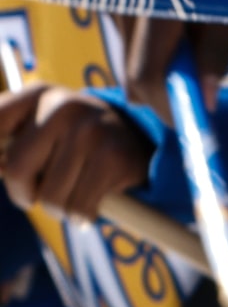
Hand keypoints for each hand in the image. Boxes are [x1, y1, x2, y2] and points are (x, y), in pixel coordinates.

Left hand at [0, 85, 152, 220]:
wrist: (136, 143)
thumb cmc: (71, 143)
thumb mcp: (37, 128)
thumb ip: (4, 142)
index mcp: (39, 93)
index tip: (4, 168)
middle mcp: (65, 104)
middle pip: (17, 170)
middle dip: (25, 193)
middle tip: (40, 191)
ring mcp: (92, 129)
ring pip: (50, 197)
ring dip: (58, 208)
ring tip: (73, 190)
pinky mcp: (114, 156)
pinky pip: (78, 207)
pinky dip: (82, 214)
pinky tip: (92, 198)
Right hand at [98, 0, 227, 114]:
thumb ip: (220, 48)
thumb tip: (205, 100)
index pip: (148, 71)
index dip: (168, 104)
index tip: (191, 119)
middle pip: (134, 68)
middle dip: (167, 85)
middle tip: (204, 83)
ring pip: (129, 49)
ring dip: (162, 55)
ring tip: (199, 24)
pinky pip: (124, 27)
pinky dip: (150, 33)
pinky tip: (176, 7)